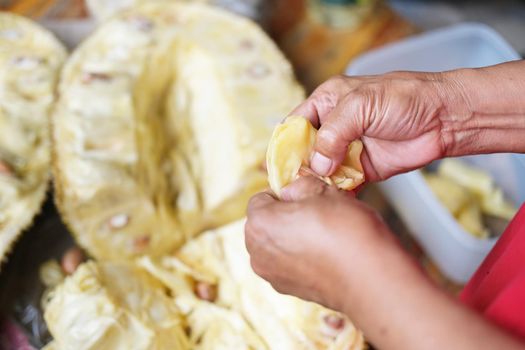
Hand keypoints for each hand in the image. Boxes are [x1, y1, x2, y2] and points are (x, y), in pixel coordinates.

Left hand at [245, 176, 413, 311]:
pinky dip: (300, 258)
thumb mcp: (324, 190)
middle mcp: (257, 252)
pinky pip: (288, 265)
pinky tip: (325, 254)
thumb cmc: (346, 231)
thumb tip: (293, 188)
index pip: (261, 198)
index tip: (305, 196)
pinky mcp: (288, 290)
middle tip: (315, 213)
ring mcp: (271, 275)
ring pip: (276, 245)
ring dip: (292, 238)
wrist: (370, 277)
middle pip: (265, 224)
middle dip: (285, 217)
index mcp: (258, 223)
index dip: (284, 193)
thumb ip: (300, 185)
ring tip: (323, 235)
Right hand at [290, 72, 452, 180]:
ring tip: (312, 196)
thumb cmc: (405, 99)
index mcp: (327, 102)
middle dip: (300, 168)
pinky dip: (336, 193)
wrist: (444, 118)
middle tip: (295, 187)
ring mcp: (348, 149)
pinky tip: (332, 201)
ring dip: (317, 183)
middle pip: (305, 151)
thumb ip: (334, 132)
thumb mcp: (362, 105)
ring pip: (321, 170)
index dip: (285, 145)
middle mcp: (334, 126)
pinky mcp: (364, 169)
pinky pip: (342, 184)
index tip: (280, 167)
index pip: (295, 124)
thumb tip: (316, 164)